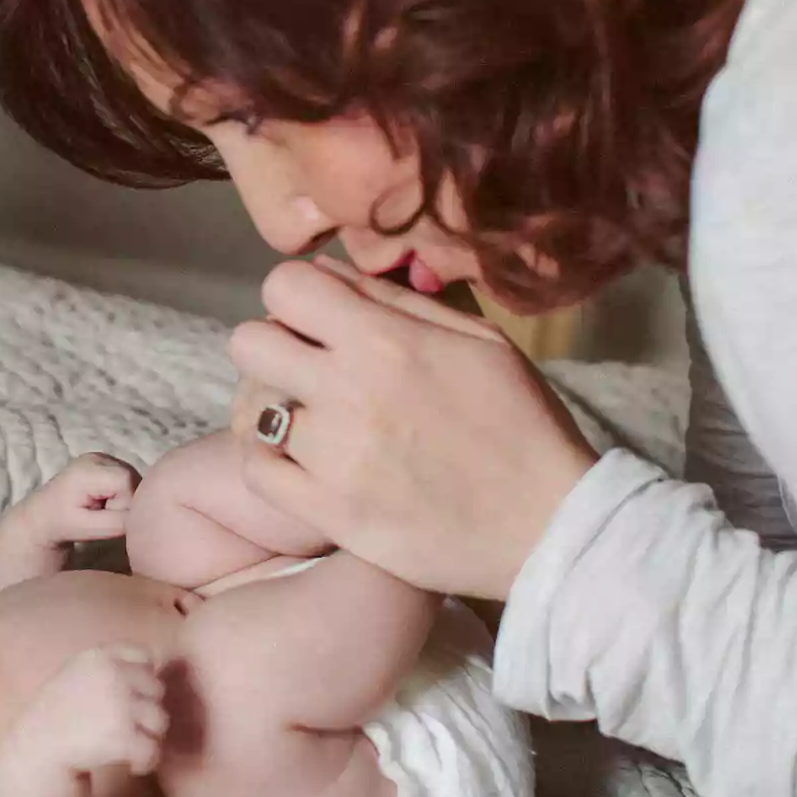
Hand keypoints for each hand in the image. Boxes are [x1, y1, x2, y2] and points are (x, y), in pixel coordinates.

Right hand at [3, 645, 168, 778]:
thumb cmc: (56, 713)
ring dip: (149, 736)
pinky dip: (147, 761)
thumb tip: (157, 658)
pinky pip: (154, 748)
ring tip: (131, 747)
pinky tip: (132, 766)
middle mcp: (113, 675)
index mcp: (99, 656)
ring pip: (160, 720)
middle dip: (147, 709)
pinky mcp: (124, 737)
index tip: (131, 697)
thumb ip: (108, 664)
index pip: (145, 656)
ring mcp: (120, 706)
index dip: (143, 678)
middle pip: (157, 689)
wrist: (35, 749)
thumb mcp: (75, 673)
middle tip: (130, 727)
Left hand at [7, 453, 138, 547]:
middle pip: (132, 478)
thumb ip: (118, 522)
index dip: (124, 504)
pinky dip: (121, 494)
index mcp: (88, 469)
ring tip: (101, 509)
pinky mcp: (107, 462)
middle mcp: (98, 457)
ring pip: (133, 479)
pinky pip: (128, 479)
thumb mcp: (89, 529)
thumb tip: (142, 515)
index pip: (126, 481)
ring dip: (124, 499)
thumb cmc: (62, 524)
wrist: (43, 515)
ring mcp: (103, 457)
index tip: (105, 517)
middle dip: (125, 502)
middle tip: (102, 515)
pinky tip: (103, 501)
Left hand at [227, 258, 597, 601]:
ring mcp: (331, 456)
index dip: (295, 297)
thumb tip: (327, 272)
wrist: (548, 524)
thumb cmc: (521, 421)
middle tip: (307, 371)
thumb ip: (395, 301)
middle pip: (249, 343)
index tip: (317, 320)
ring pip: (250, 410)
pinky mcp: (327, 513)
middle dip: (274, 348)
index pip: (284, 286)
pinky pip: (257, 472)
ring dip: (275, 408)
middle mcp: (346, 392)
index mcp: (384, 340)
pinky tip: (301, 461)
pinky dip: (271, 462)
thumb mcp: (476, 339)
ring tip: (310, 422)